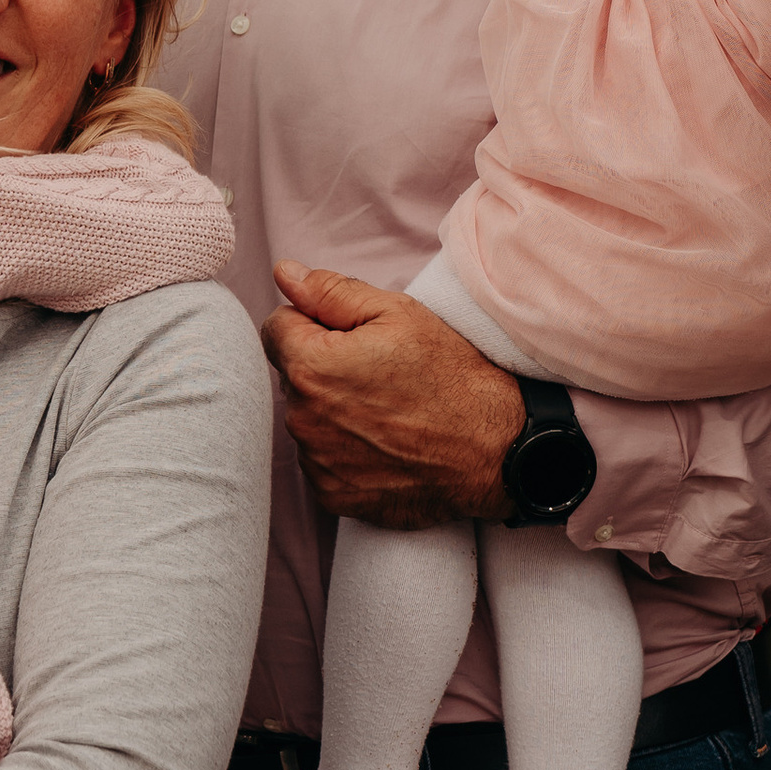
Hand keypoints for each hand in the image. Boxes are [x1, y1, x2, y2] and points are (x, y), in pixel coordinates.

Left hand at [263, 263, 523, 526]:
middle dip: (323, 367)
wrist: (493, 452)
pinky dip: (345, 450)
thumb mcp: (397, 314)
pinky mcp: (333, 495)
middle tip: (379, 372)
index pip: (277, 328)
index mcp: (310, 366)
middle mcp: (302, 419)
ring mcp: (316, 463)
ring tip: (387, 410)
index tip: (351, 336)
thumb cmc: (451, 377)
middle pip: (293, 376)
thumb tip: (284, 274)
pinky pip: (322, 460)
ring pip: (308, 418)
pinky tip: (386, 443)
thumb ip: (330, 291)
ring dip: (332, 411)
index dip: (313, 323)